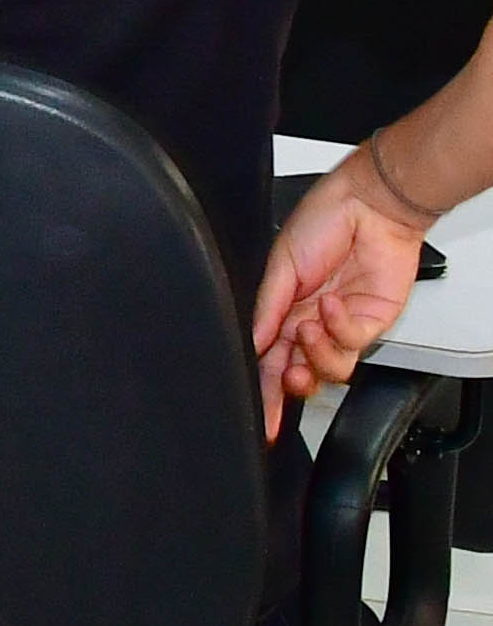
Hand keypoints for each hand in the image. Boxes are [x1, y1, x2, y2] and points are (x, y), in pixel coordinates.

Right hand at [251, 153, 434, 437]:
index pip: (269, 360)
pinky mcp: (372, 320)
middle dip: (292, 387)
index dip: (263, 392)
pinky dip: (339, 328)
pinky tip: (331, 305)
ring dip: (316, 354)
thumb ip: (266, 309)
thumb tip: (253, 344)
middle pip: (299, 374)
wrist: (369, 206)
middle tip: (289, 380)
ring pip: (331, 368)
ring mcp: (342, 324)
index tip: (260, 419)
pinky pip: (353, 343)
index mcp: (282, 310)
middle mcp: (311, 322)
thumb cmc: (322, 221)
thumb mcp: (278, 266)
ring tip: (308, 328)